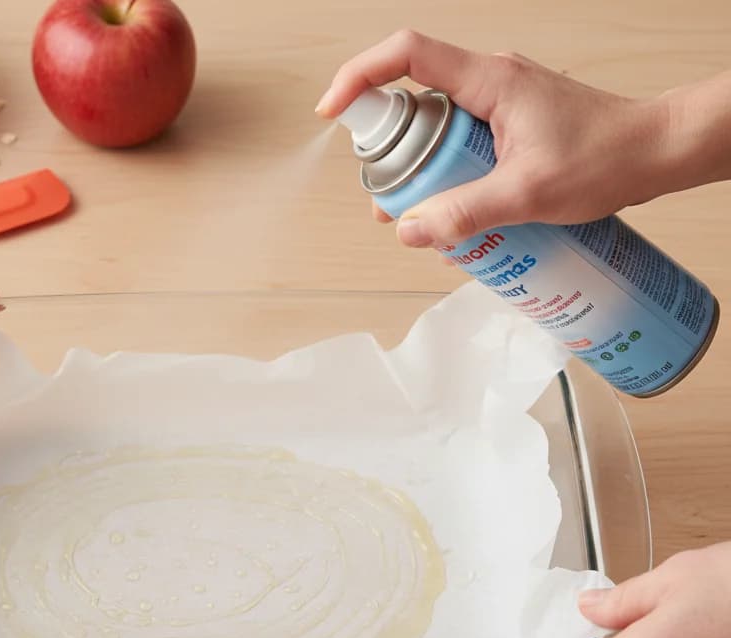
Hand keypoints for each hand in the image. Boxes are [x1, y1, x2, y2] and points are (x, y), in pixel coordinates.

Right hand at [315, 31, 671, 246]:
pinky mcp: (509, 128)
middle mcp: (489, 84)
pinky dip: (452, 182)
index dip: (360, 77)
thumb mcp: (527, 194)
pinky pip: (463, 149)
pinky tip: (463, 222)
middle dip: (393, 156)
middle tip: (390, 202)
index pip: (407, 55)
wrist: (655, 153)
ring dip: (424, 178)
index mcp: (488, 81)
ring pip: (438, 135)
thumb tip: (409, 230)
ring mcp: (499, 106)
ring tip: (428, 221)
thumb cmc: (607, 158)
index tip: (333, 112)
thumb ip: (465, 214)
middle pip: (414, 105)